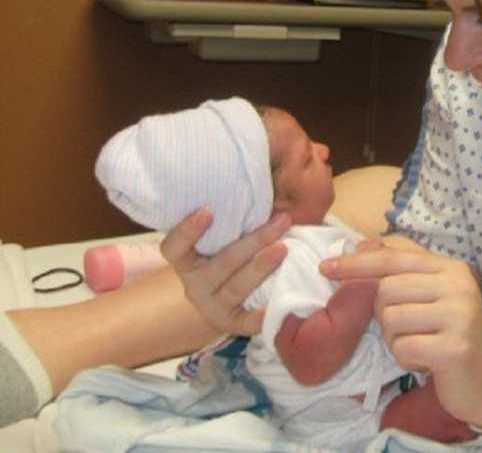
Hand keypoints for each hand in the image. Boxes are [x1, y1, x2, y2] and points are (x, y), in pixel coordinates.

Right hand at [160, 208, 290, 336]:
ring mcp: (212, 306)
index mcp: (187, 261)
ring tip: (284, 249)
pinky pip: (247, 321)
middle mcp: (195, 285)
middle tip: (280, 222)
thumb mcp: (222, 238)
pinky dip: (261, 315)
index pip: (174, 248)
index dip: (187, 231)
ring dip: (262, 267)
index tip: (208, 210)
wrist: (224, 301)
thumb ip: (232, 218)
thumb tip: (263, 182)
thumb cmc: (227, 254)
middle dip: (254, 241)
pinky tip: (278, 303)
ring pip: (237, 287)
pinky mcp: (231, 323)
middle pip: (222, 264)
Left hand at [320, 239, 481, 425]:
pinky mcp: (455, 348)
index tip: (325, 267)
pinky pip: (403, 348)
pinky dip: (406, 360)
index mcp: (449, 267)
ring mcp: (458, 315)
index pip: (393, 257)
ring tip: (419, 345)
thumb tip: (360, 245)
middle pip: (386, 290)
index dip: (357, 262)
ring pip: (391, 319)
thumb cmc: (452, 333)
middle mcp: (457, 285)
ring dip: (395, 339)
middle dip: (383, 314)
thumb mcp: (432, 293)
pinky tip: (426, 362)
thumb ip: (401, 268)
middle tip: (407, 329)